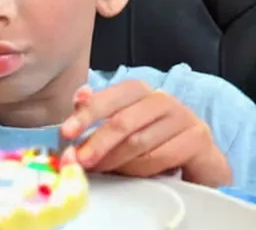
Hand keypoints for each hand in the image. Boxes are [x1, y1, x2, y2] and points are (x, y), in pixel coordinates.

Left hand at [60, 80, 231, 187]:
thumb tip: (79, 97)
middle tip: (79, 160)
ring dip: (114, 160)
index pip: (109, 97)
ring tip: (99, 170)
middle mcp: (160, 98)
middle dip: (97, 142)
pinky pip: (161, 157)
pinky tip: (129, 175)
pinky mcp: (197, 139)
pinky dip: (140, 169)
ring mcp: (182, 117)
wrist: (198, 159)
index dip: (86, 114)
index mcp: (138, 90)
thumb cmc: (153, 140)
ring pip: (139, 141)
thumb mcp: (122, 125)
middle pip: (122, 120)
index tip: (66, 132)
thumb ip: (97, 112)